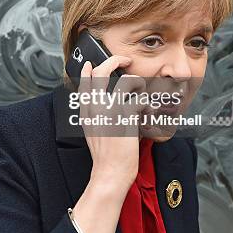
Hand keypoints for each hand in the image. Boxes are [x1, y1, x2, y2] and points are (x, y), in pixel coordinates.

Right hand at [78, 58, 146, 190]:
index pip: (84, 82)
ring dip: (138, 84)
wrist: (109, 172)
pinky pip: (142, 99)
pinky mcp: (126, 115)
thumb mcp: (92, 132)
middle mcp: (96, 106)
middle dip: (116, 60)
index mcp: (86, 111)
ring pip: (127, 80)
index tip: (92, 63)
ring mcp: (110, 109)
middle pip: (102, 71)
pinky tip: (147, 114)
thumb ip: (94, 115)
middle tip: (126, 60)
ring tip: (141, 93)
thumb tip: (102, 102)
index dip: (89, 70)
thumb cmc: (105, 156)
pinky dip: (148, 106)